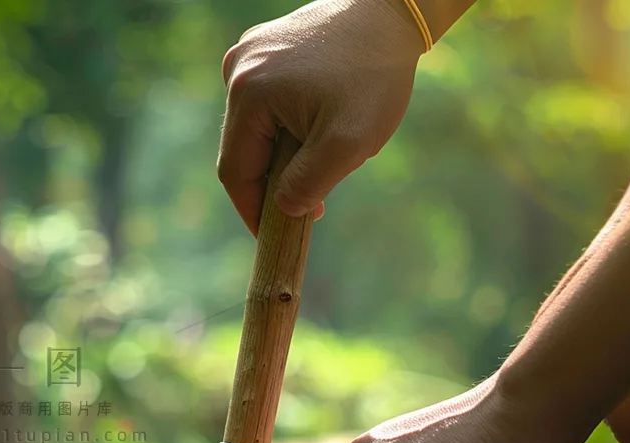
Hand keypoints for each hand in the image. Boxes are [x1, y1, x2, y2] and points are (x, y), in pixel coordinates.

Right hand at [219, 0, 425, 234]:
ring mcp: (249, 54)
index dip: (252, 209)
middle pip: (243, 148)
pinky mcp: (265, 46)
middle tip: (314, 199)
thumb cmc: (374, 75)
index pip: (235, 171)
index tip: (275, 233)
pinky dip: (287, 124)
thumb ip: (307, 186)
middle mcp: (237, 70)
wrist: (394, 10)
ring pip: (255, 126)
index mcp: (247, 94)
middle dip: (274, 179)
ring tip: (326, 152)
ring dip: (283, 151)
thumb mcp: (346, 144)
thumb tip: (283, 209)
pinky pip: (266, 102)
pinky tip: (321, 122)